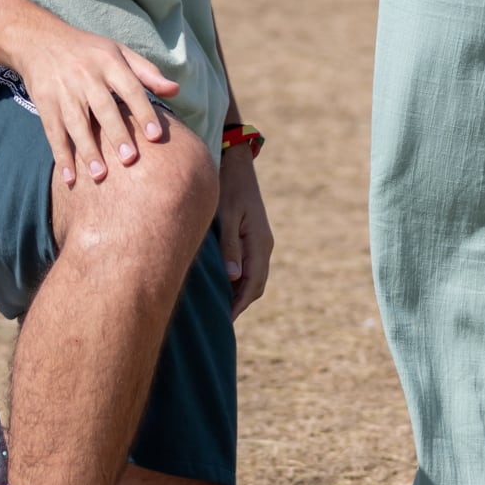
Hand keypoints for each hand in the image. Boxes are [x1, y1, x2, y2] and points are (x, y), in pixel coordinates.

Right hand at [9, 24, 179, 186]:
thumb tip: (176, 90)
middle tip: (130, 160)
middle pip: (103, 108)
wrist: (41, 40)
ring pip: (77, 124)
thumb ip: (147, 73)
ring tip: (100, 175)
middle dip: (116, 134)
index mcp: (109, 63)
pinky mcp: (44, 103)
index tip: (156, 136)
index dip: (144, 112)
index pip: (130, 89)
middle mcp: (86, 76)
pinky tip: (70, 177)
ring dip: (87, 151)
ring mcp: (64, 91)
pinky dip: (61, 155)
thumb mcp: (119, 52)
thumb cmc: (89, 51)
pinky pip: (53, 132)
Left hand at [217, 142, 272, 317]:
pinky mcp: (252, 237)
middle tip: (220, 321)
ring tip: (221, 308)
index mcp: (260, 243)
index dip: (239, 305)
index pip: (253, 284)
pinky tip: (224, 284)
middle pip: (256, 285)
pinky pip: (249, 266)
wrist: (237, 163)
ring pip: (254, 277)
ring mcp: (259, 241)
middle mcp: (264, 245)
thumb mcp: (228, 216)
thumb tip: (234, 278)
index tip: (225, 320)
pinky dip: (239, 281)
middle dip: (240, 304)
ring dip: (240, 294)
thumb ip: (230, 246)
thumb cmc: (229, 187)